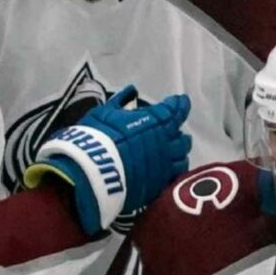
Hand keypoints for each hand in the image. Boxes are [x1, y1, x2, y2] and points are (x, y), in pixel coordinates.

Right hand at [24, 85, 191, 235]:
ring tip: (173, 152)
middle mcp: (164, 143)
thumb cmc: (98, 136)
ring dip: (179, 153)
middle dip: (178, 132)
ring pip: (182, 159)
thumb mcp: (105, 112)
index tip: (180, 101)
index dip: (180, 104)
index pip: (175, 110)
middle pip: (182, 138)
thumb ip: (120, 101)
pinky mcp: (157, 184)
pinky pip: (173, 177)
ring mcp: (163, 166)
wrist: (93, 170)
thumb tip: (131, 90)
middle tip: (173, 130)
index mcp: (154, 122)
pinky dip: (173, 170)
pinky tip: (167, 169)